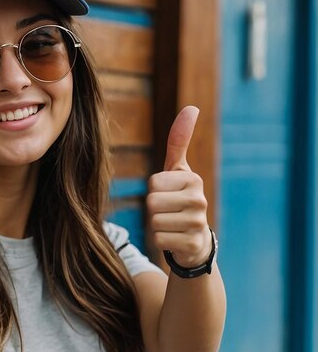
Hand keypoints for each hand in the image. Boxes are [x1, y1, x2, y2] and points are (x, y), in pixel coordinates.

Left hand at [147, 106, 211, 267]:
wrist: (195, 240)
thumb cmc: (180, 198)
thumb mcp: (178, 170)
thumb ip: (179, 141)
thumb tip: (191, 108)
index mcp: (194, 179)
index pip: (153, 183)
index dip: (155, 190)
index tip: (168, 194)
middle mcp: (200, 200)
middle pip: (152, 202)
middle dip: (154, 209)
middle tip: (168, 212)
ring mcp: (198, 223)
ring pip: (154, 221)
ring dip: (157, 225)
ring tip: (171, 224)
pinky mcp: (192, 244)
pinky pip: (159, 240)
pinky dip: (161, 241)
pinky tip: (175, 238)